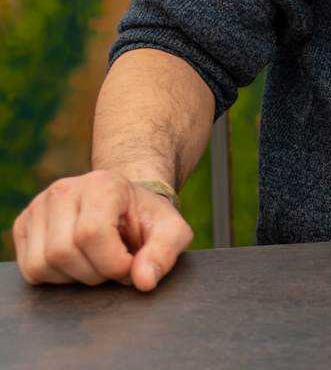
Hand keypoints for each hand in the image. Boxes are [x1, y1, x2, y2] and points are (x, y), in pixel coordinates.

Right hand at [12, 170, 193, 289]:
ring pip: (43, 264)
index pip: (91, 233)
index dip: (112, 263)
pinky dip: (56, 278)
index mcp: (102, 184)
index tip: (130, 266)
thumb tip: (144, 282)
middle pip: (63, 252)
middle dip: (95, 273)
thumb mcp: (171, 231)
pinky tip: (78, 263)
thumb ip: (164, 253)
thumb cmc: (147, 219)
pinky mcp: (23, 225)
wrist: (125, 205)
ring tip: (97, 262)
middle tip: (115, 265)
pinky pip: (30, 270)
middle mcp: (63, 190)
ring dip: (75, 277)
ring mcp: (38, 207)